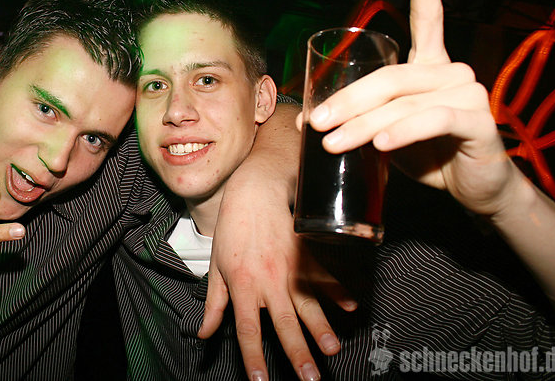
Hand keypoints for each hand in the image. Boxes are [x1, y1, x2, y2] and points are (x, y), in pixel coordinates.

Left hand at [203, 160, 355, 380]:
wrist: (254, 192)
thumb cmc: (232, 230)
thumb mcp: (217, 267)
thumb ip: (214, 304)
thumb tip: (204, 333)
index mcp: (243, 286)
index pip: (248, 329)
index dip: (254, 357)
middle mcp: (268, 281)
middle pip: (284, 324)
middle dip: (298, 353)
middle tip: (309, 378)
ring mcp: (290, 268)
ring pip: (308, 304)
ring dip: (321, 328)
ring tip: (332, 349)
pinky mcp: (307, 255)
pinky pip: (325, 277)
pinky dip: (339, 291)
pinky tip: (351, 306)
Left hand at [301, 0, 515, 217]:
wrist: (472, 190)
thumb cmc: (427, 155)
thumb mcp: (385, 132)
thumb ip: (359, 118)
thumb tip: (305, 119)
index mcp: (431, 66)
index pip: (430, 17)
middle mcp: (452, 72)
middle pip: (389, 76)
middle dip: (346, 100)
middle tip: (315, 123)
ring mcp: (468, 94)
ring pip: (403, 102)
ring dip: (363, 124)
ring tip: (334, 144)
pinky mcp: (478, 122)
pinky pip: (432, 120)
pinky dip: (402, 131)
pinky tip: (380, 143)